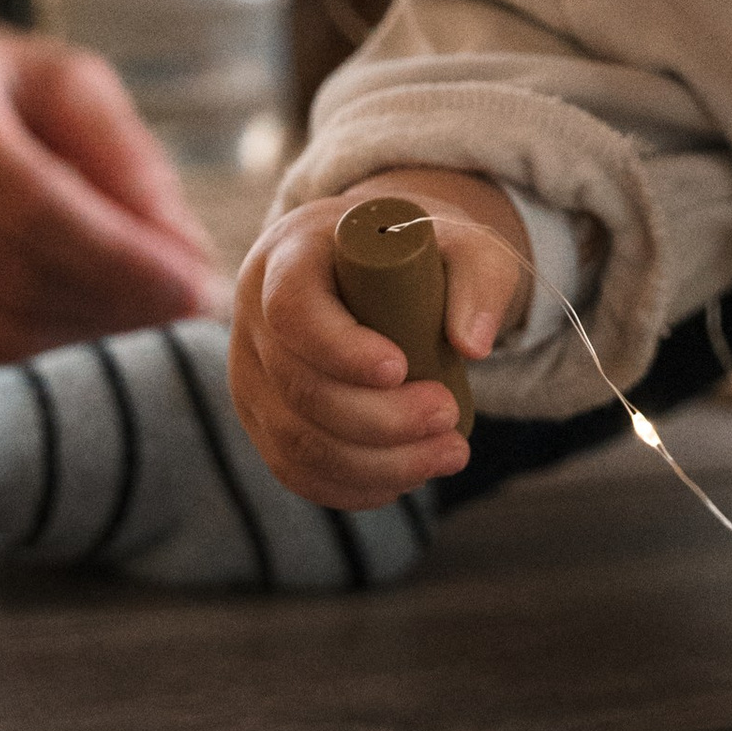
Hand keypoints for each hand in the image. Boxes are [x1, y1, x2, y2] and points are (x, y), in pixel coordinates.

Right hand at [0, 9, 225, 362]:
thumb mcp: (68, 86)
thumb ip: (128, 161)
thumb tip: (184, 261)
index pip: (28, 200)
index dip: (117, 254)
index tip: (193, 287)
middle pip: (6, 273)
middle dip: (111, 304)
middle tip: (186, 316)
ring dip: (80, 340)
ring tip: (145, 325)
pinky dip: (33, 351)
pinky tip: (80, 328)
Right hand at [229, 172, 531, 508]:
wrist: (376, 268)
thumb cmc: (415, 253)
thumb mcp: (459, 242)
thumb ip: (479, 277)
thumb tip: (473, 346)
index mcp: (289, 258)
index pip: (293, 310)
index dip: (340, 350)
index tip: (401, 368)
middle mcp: (255, 319)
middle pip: (298, 388)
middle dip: (379, 419)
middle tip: (448, 416)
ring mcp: (252, 377)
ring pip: (296, 442)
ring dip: (376, 464)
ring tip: (449, 453)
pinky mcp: (266, 421)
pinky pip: (295, 471)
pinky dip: (352, 487)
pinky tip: (406, 479)